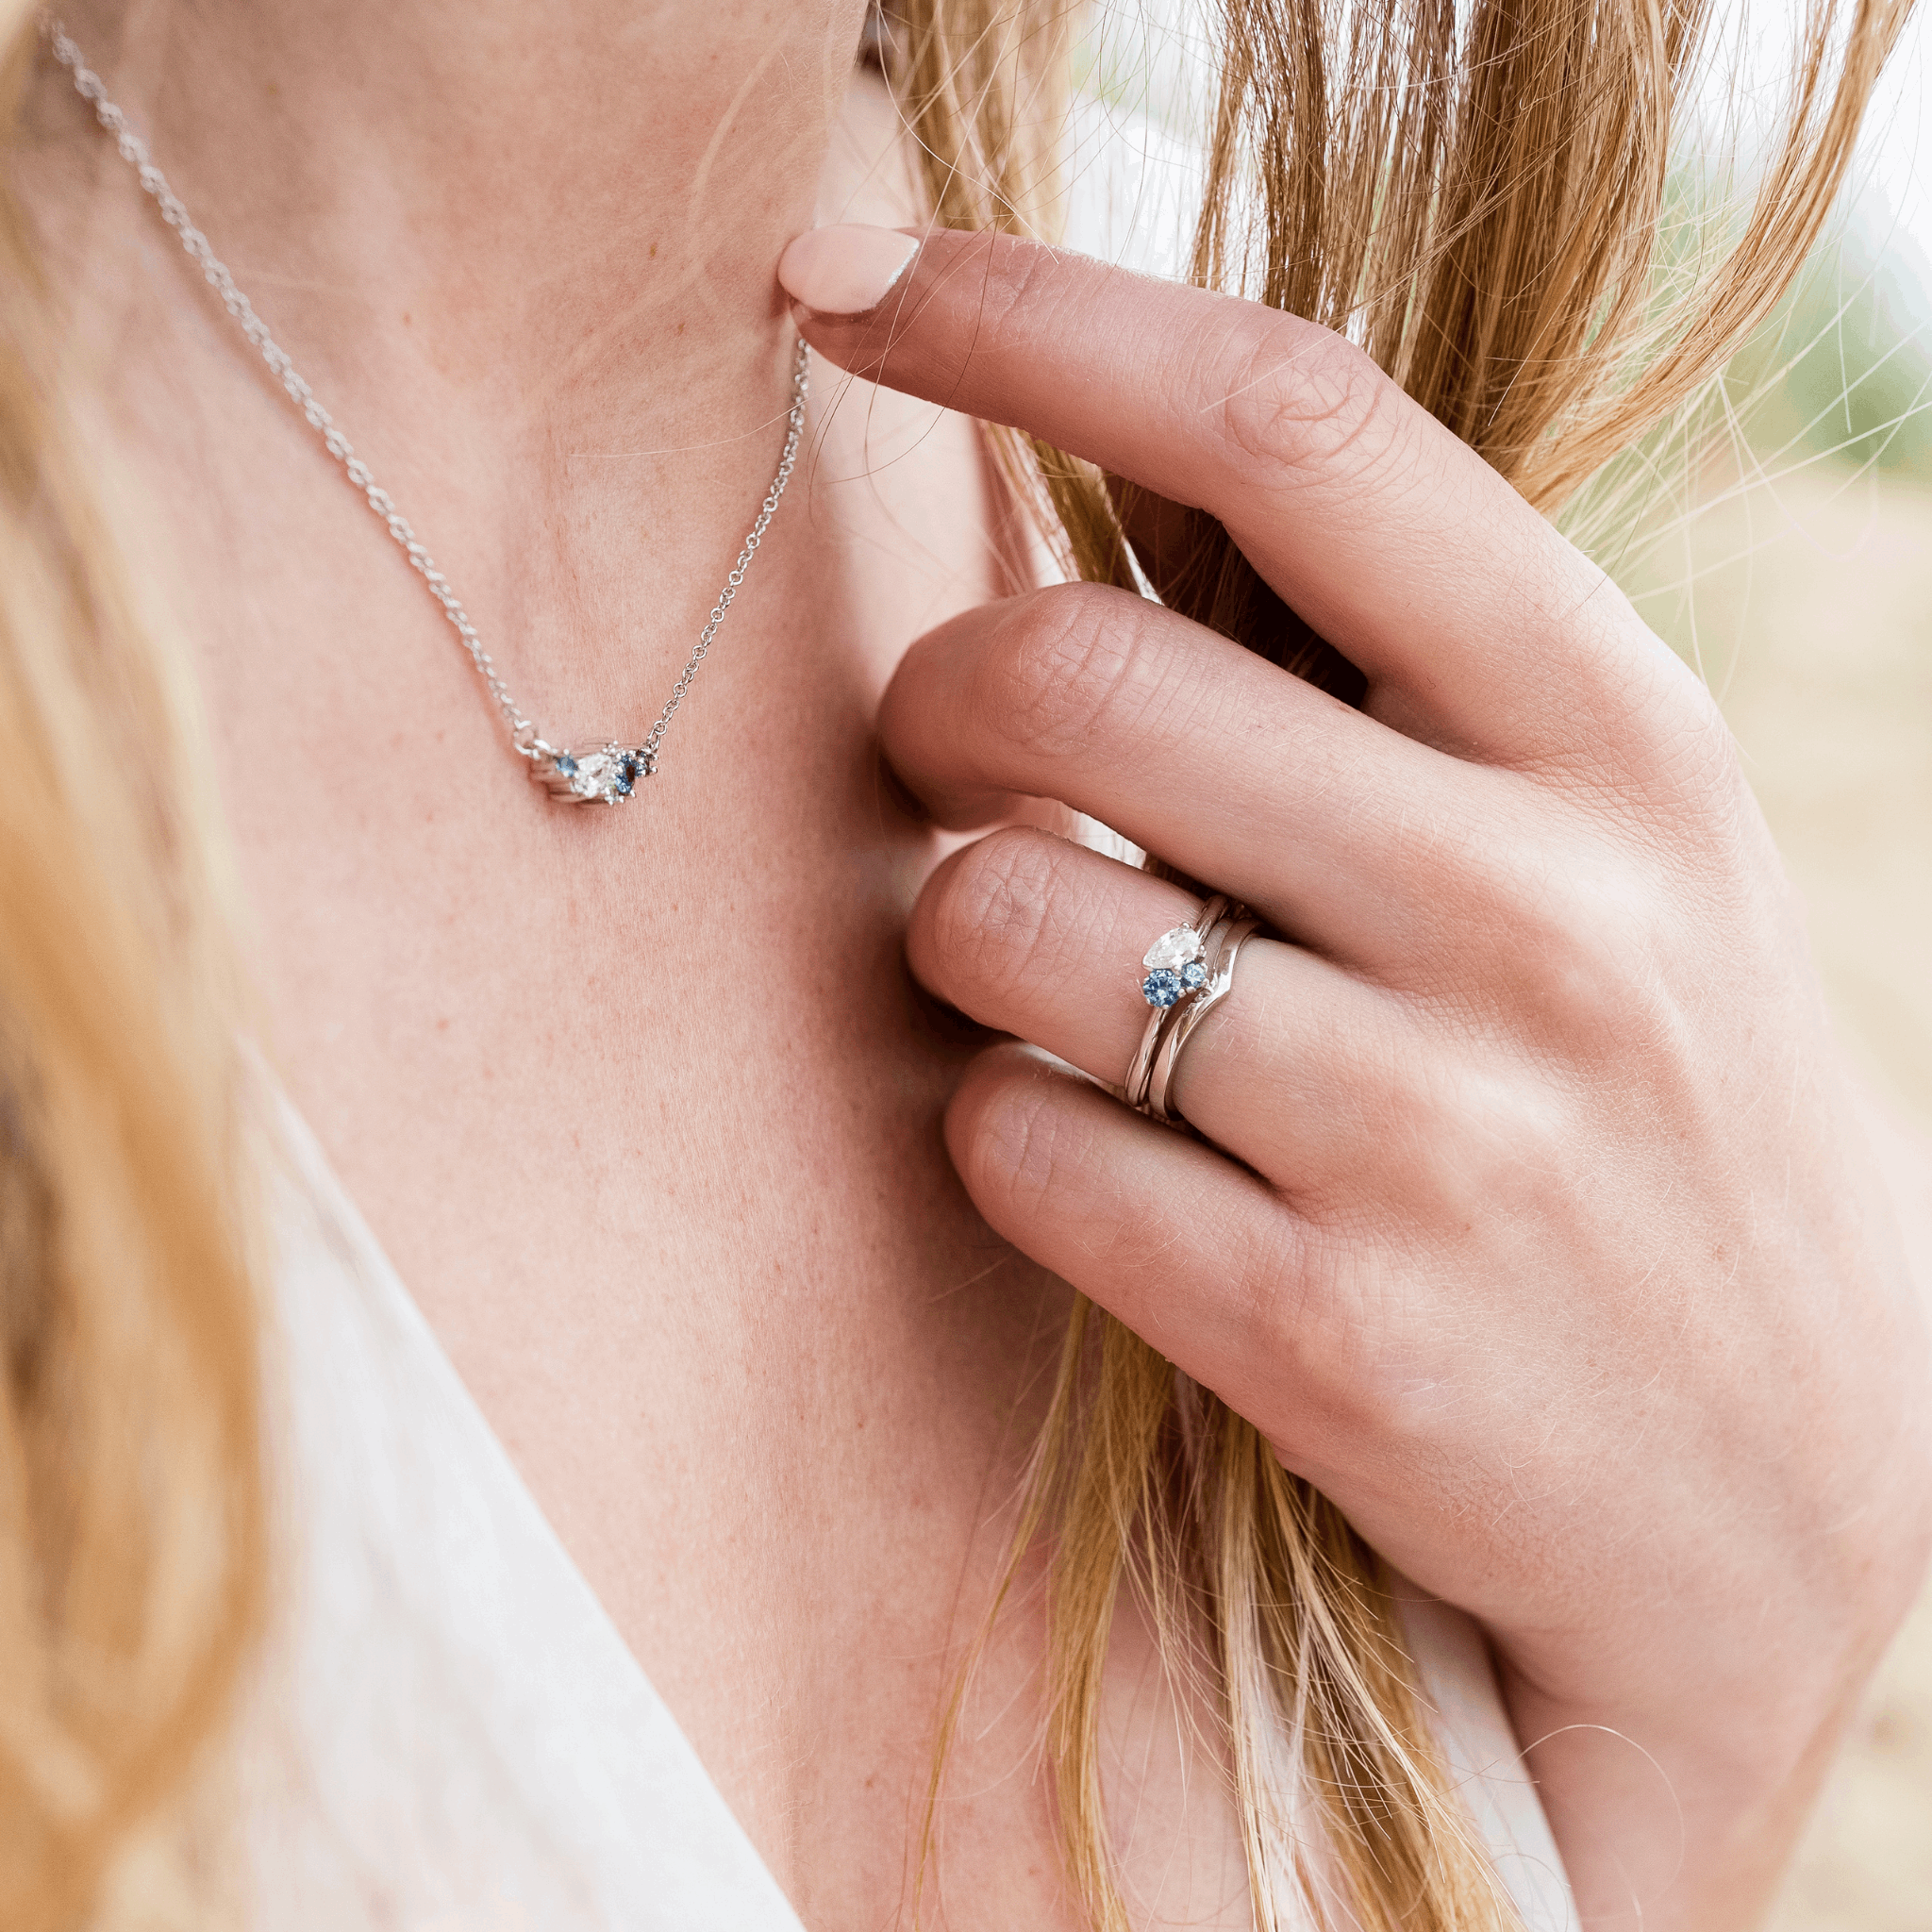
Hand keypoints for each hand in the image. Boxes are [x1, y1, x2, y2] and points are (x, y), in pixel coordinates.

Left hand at [780, 225, 1931, 1928]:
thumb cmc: (1639, 1109)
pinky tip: (1090, 1149)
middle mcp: (1547, 911)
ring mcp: (1442, 1138)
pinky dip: (991, 1124)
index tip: (852, 279)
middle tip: (956, 749)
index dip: (1038, 317)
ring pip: (1006, 916)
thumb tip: (1096, 479)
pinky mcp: (1332, 1337)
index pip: (1294, 430)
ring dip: (957, 926)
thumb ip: (1384, 674)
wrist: (1784, 1495)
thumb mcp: (1607, 847)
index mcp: (1619, 732)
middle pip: (1076, 676)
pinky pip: (1011, 1147)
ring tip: (1050, 975)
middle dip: (935, 696)